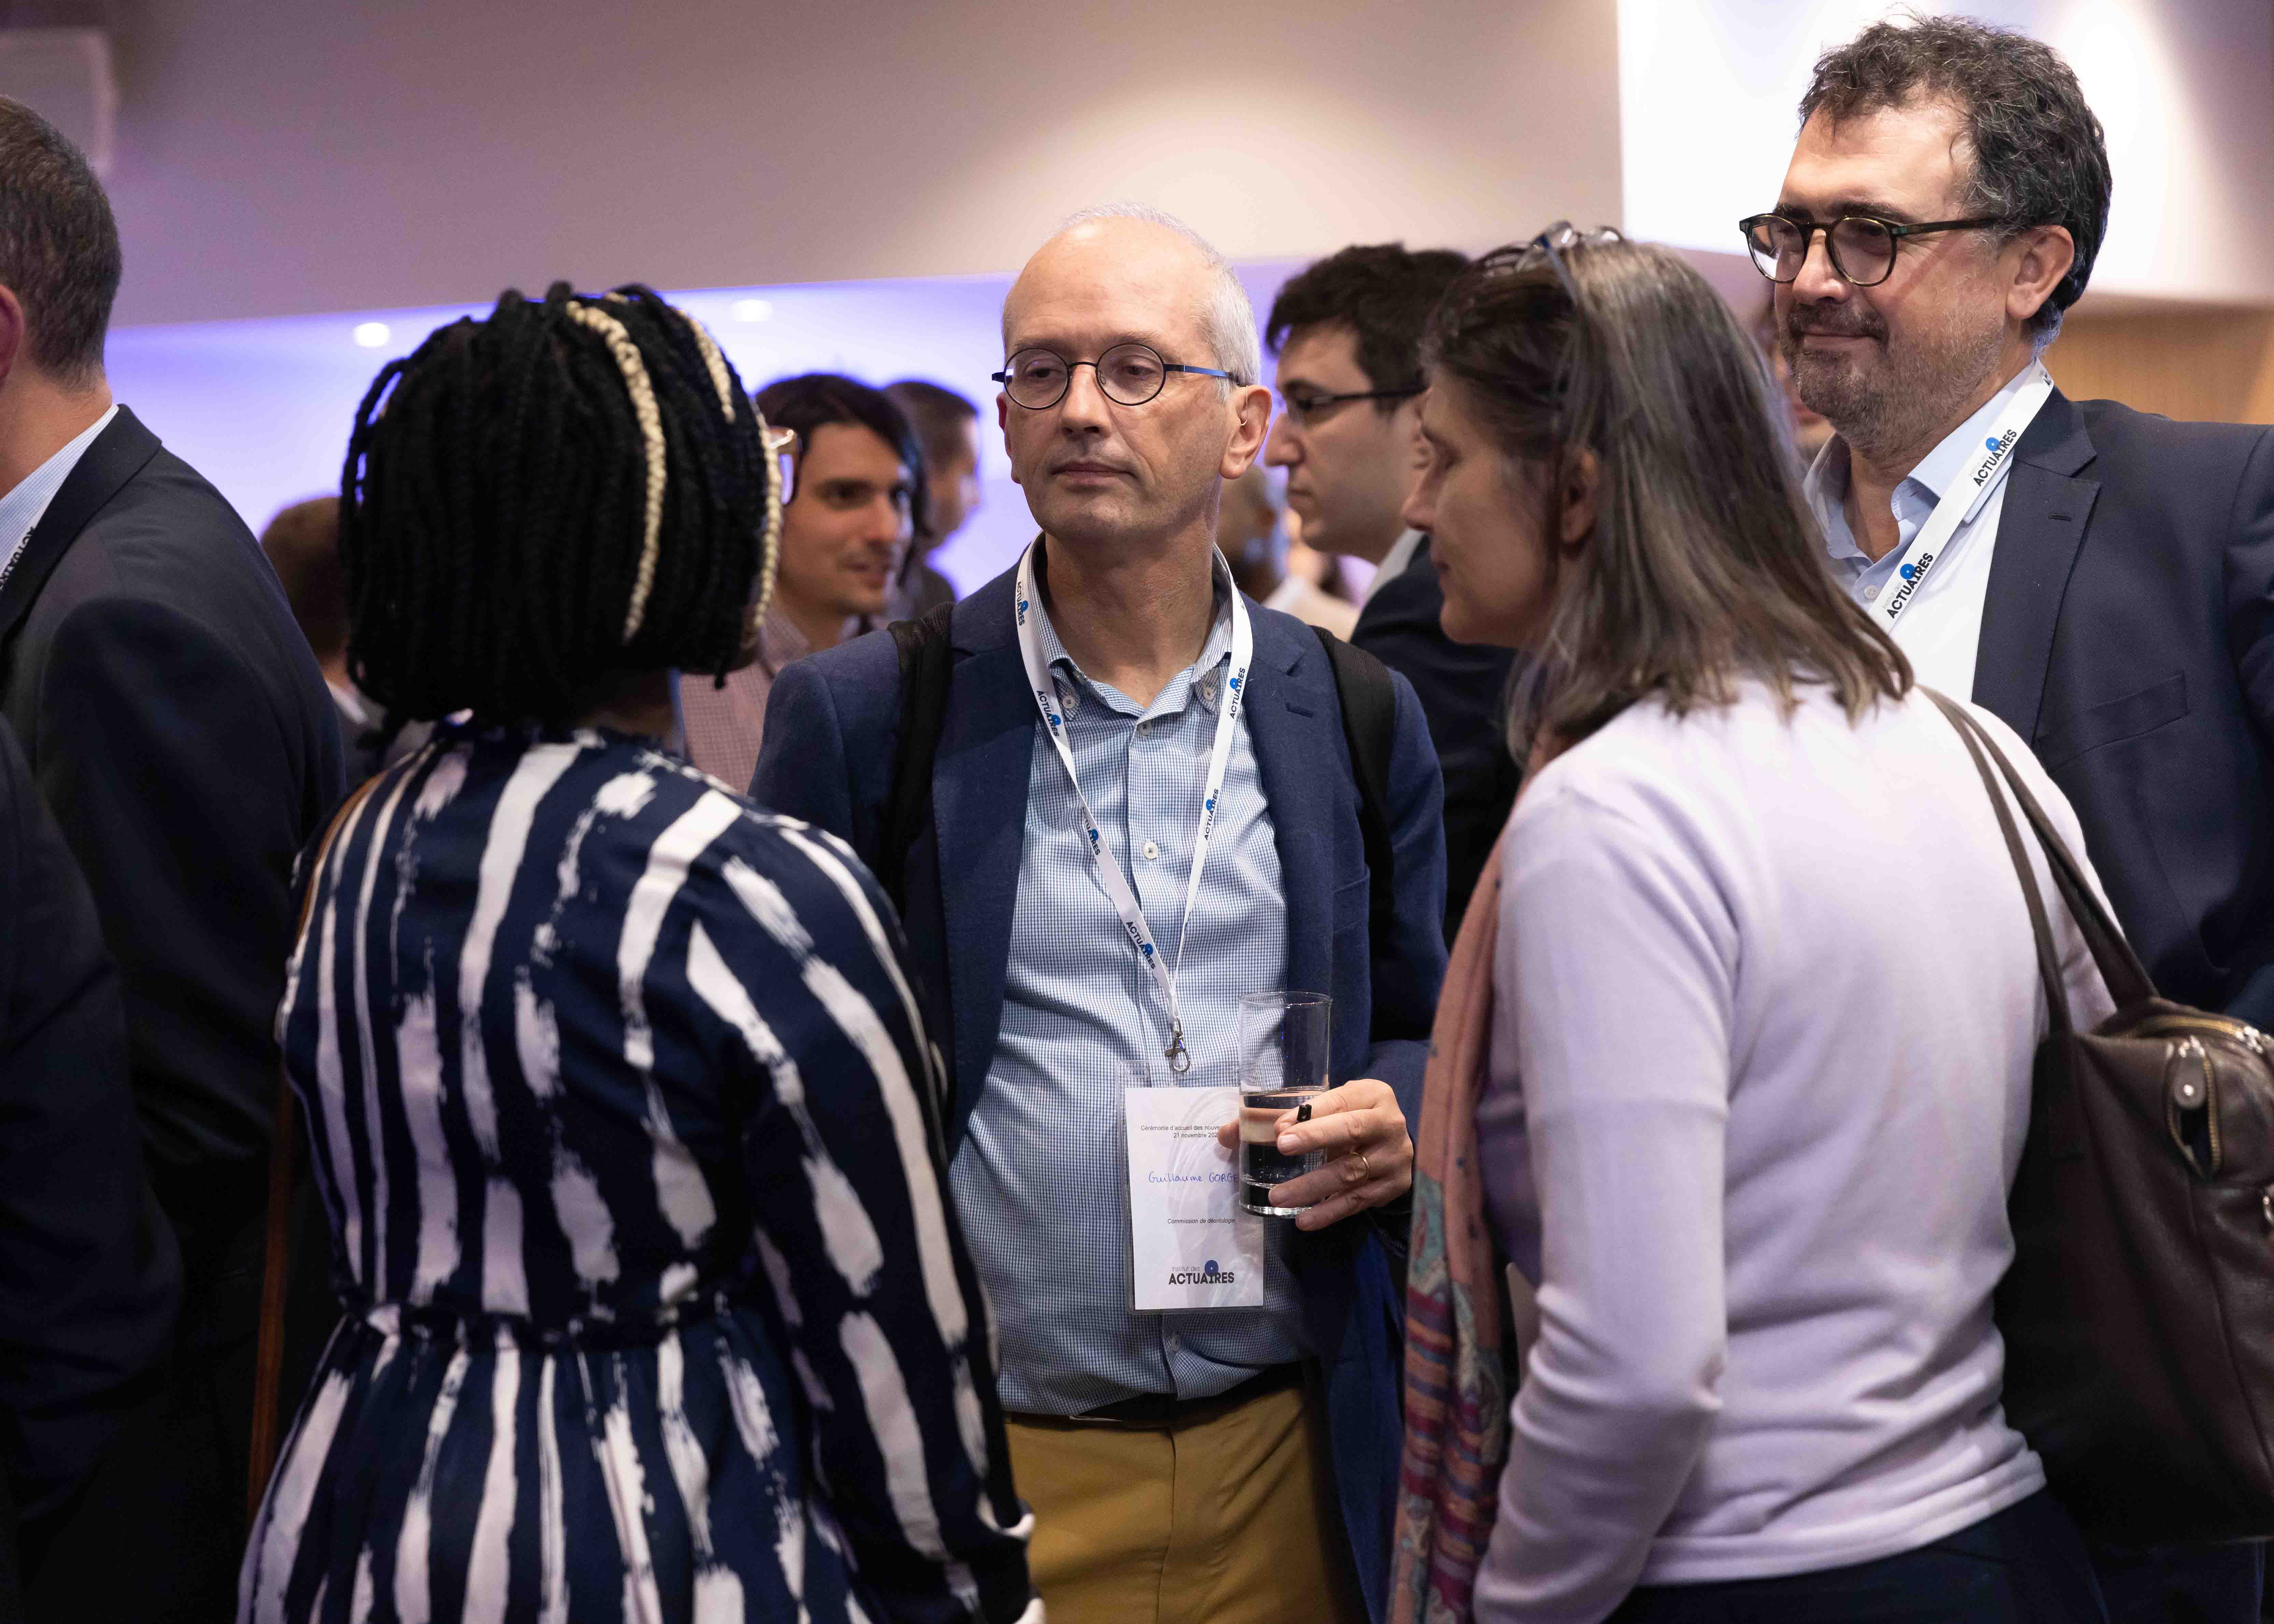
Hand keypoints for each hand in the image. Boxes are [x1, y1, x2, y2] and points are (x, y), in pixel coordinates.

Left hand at [1216, 1078, 1412, 1230]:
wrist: (1394, 1145)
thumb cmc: (1349, 1120)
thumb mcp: (1325, 1108)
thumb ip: (1281, 1116)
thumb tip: (1226, 1135)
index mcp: (1371, 1095)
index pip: (1339, 1101)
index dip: (1309, 1116)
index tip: (1279, 1129)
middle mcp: (1388, 1123)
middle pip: (1351, 1131)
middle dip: (1315, 1139)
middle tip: (1281, 1149)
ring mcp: (1394, 1158)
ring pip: (1350, 1173)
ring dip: (1313, 1186)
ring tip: (1278, 1197)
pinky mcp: (1393, 1187)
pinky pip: (1357, 1202)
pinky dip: (1329, 1212)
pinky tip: (1304, 1220)